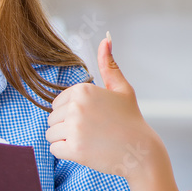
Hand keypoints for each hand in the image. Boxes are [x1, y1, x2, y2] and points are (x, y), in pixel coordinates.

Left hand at [45, 33, 165, 179]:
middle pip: (52, 118)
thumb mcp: (122, 89)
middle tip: (93, 131)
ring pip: (51, 134)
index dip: (71, 112)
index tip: (93, 117)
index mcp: (82, 90)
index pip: (57, 103)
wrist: (141, 152)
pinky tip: (87, 151)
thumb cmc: (130, 119)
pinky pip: (55, 150)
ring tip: (89, 140)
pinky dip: (67, 153)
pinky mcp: (74, 149)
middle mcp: (76, 107)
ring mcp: (74, 128)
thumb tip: (106, 37)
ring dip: (65, 140)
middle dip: (67, 127)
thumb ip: (109, 65)